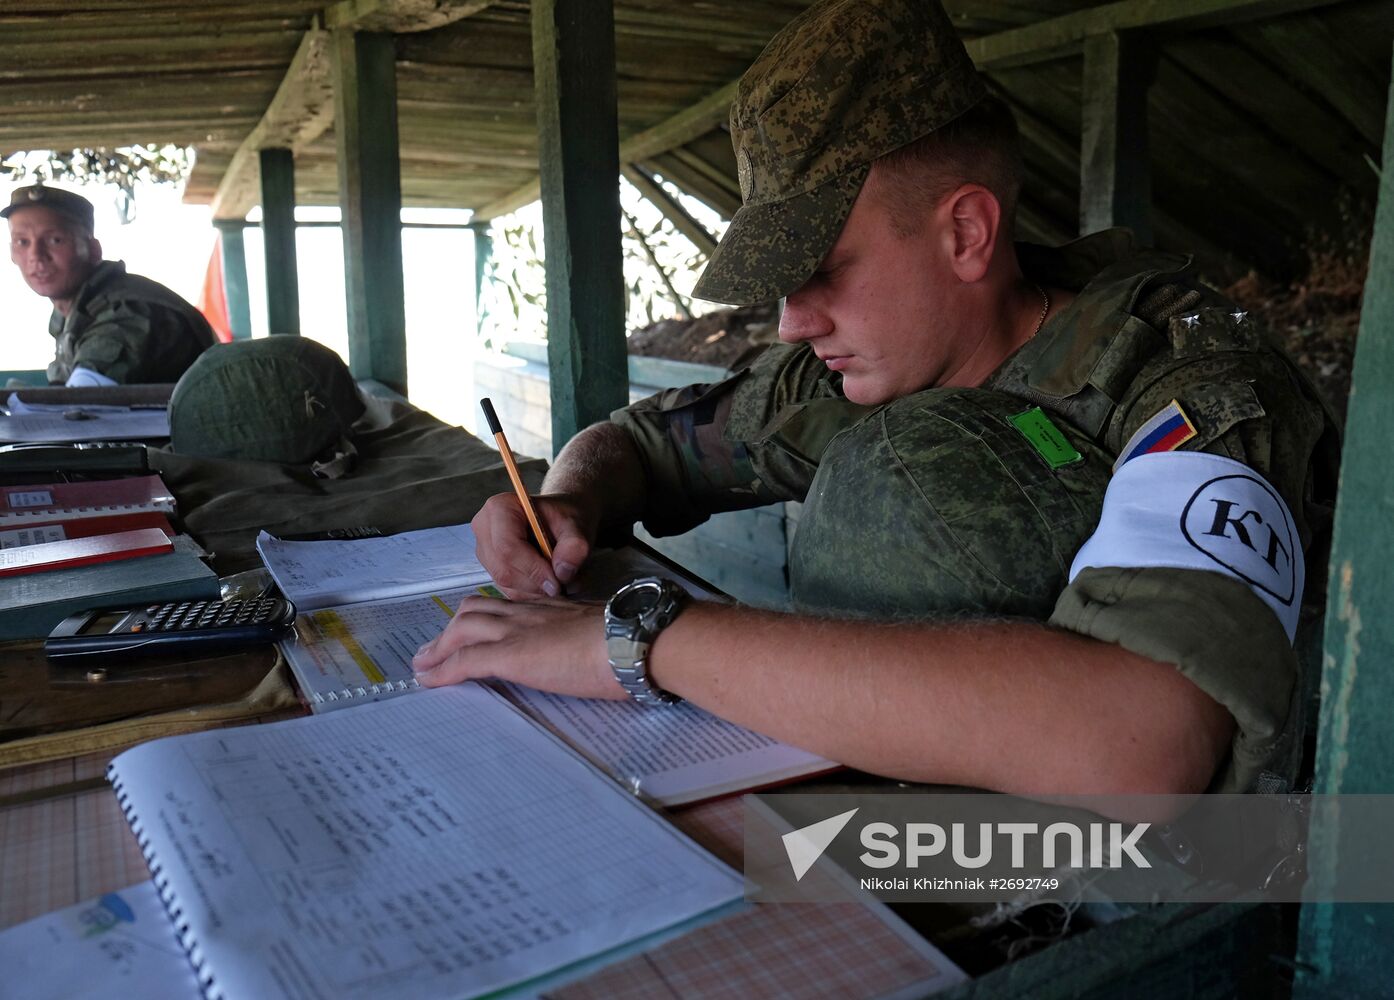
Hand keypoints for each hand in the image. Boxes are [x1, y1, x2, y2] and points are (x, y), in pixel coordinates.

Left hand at [411, 596, 624, 698]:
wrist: (635, 640)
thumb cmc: (632, 641)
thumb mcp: (605, 634)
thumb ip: (590, 640)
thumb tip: (599, 658)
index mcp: (552, 608)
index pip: (507, 605)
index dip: (483, 618)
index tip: (471, 632)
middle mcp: (530, 613)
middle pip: (475, 611)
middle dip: (451, 630)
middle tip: (435, 651)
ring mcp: (518, 631)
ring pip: (463, 629)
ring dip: (438, 648)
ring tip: (423, 666)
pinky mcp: (511, 654)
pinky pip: (466, 660)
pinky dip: (442, 670)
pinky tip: (429, 682)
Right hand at [471, 492, 597, 599]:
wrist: (559, 518)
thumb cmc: (564, 516)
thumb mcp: (576, 524)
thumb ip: (574, 545)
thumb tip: (562, 573)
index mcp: (500, 507)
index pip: (508, 547)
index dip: (533, 569)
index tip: (557, 583)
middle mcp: (484, 528)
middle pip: (504, 569)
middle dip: (535, 583)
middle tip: (563, 585)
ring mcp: (484, 550)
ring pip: (505, 583)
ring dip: (535, 590)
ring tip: (560, 580)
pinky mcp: (490, 567)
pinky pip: (508, 589)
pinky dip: (531, 593)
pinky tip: (547, 582)